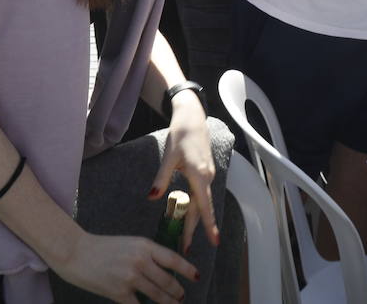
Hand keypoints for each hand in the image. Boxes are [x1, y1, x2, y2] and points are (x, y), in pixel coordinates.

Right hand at [51, 233, 195, 303]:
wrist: (77, 253)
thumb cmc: (103, 247)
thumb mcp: (130, 244)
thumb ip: (147, 254)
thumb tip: (165, 270)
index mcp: (144, 245)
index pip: (173, 259)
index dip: (188, 270)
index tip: (196, 277)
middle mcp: (140, 261)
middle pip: (168, 281)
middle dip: (178, 292)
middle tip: (181, 296)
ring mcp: (130, 278)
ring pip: (158, 296)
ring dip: (169, 302)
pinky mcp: (119, 293)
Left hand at [151, 94, 219, 253]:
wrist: (192, 117)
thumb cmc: (181, 134)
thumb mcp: (169, 156)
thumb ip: (161, 178)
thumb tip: (152, 197)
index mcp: (199, 175)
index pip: (204, 206)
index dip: (208, 225)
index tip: (214, 241)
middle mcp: (207, 177)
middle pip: (200, 209)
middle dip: (193, 229)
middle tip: (185, 248)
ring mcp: (207, 175)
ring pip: (201, 202)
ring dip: (193, 220)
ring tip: (184, 236)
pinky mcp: (205, 172)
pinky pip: (201, 194)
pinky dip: (195, 207)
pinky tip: (187, 214)